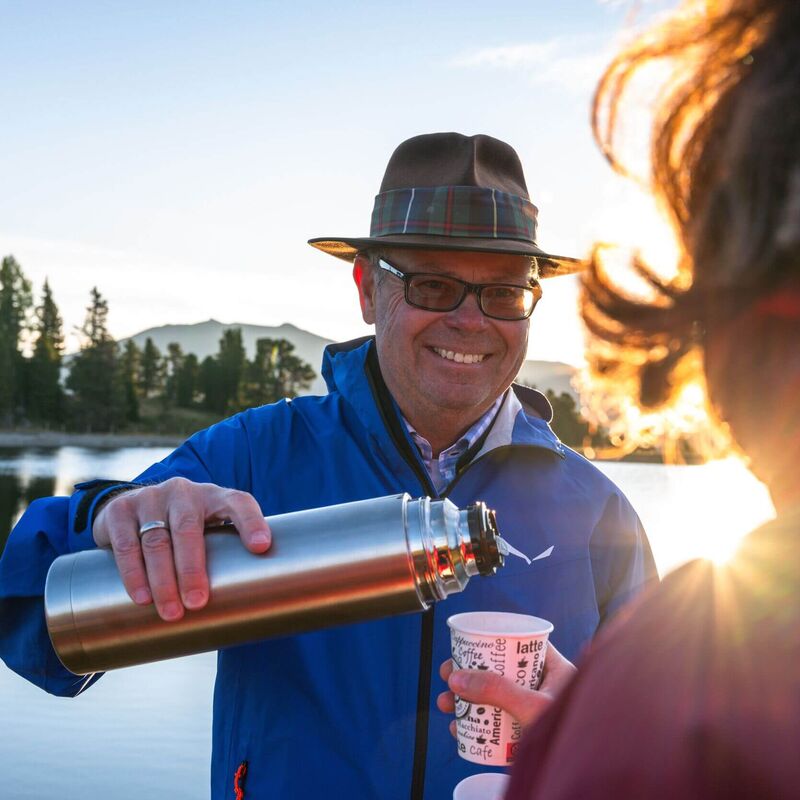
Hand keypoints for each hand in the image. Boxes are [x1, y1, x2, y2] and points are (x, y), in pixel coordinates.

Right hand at [92, 477, 271, 620]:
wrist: (129, 507)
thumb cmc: (182, 527)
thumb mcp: (206, 528)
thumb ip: (225, 552)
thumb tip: (247, 602)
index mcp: (213, 496)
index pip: (238, 502)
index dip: (251, 522)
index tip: (261, 547)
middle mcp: (183, 492)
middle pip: (189, 529)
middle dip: (192, 569)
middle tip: (197, 603)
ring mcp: (150, 498)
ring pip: (156, 541)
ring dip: (163, 580)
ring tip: (171, 612)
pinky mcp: (120, 511)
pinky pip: (126, 545)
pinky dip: (133, 574)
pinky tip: (141, 597)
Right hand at [436, 642, 575, 736]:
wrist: (583, 775)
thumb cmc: (571, 737)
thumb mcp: (531, 707)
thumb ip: (497, 690)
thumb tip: (457, 678)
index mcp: (556, 671)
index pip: (522, 644)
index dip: (494, 641)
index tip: (468, 646)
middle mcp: (544, 688)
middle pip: (500, 671)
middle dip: (470, 675)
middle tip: (449, 676)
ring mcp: (533, 711)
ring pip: (494, 697)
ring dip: (467, 700)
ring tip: (446, 704)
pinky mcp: (525, 733)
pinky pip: (496, 722)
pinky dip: (476, 724)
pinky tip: (459, 728)